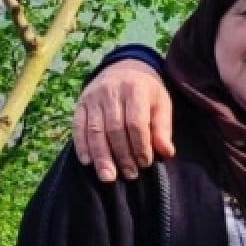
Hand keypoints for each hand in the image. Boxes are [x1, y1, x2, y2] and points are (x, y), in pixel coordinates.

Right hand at [73, 59, 174, 181]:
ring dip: (101, 156)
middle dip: (122, 155)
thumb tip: (167, 153)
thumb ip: (163, 128)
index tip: (145, 163)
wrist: (123, 69)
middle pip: (114, 128)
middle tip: (130, 175)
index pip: (136, 122)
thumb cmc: (146, 92)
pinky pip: (78, 127)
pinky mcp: (80, 104)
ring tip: (109, 177)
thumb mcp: (161, 103)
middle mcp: (111, 91)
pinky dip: (82, 146)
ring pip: (95, 130)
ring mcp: (93, 97)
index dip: (140, 145)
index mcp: (135, 89)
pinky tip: (88, 162)